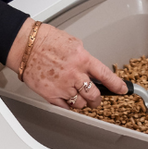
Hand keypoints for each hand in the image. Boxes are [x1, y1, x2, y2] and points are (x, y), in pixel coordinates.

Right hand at [5, 18, 127, 108]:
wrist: (25, 46)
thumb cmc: (45, 40)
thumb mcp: (73, 43)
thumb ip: (84, 58)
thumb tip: (91, 68)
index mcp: (82, 59)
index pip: (106, 76)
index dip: (117, 85)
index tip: (122, 90)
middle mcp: (75, 74)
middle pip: (94, 96)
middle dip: (97, 100)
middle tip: (96, 99)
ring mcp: (63, 86)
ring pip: (80, 104)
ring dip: (81, 102)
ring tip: (77, 96)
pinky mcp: (51, 95)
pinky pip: (65, 107)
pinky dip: (67, 105)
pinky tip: (65, 97)